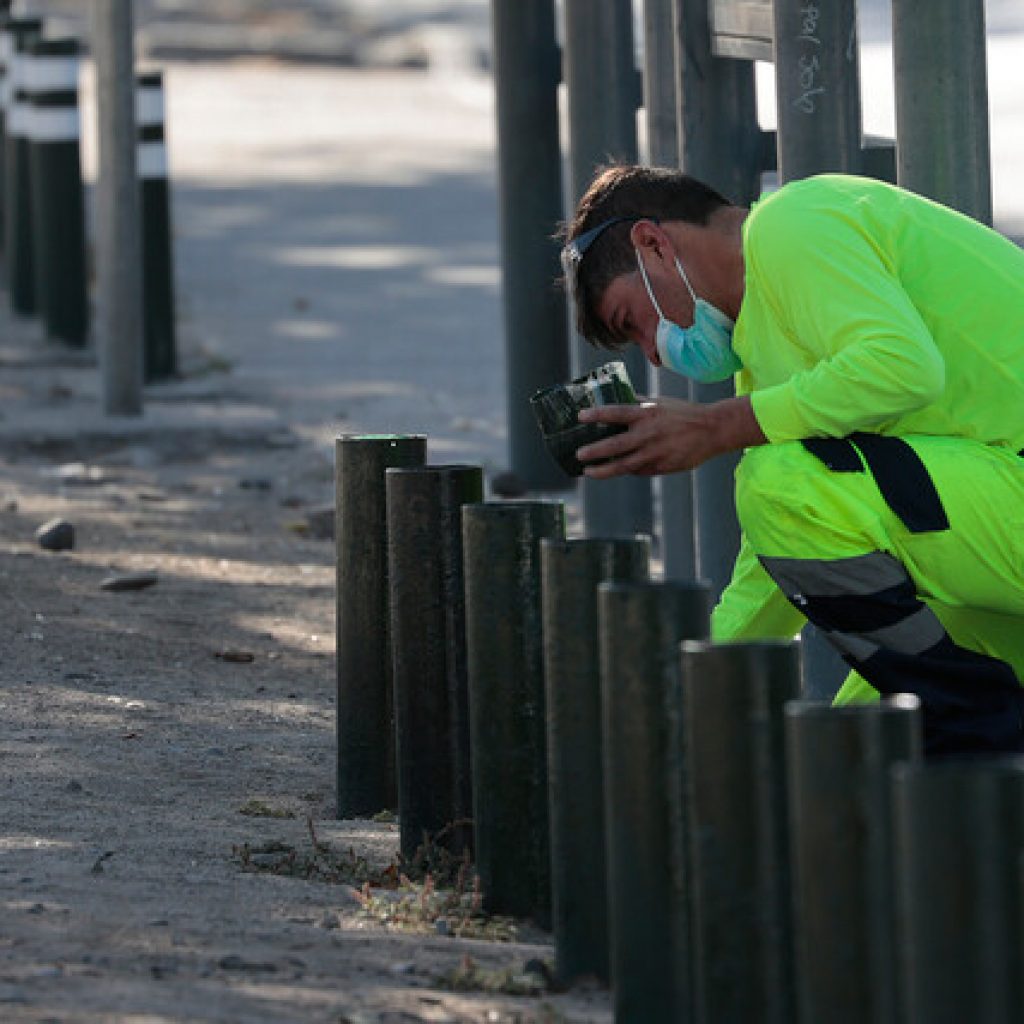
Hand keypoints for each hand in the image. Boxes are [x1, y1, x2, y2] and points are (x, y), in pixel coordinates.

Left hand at [575, 394, 765, 478]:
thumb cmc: (683, 413)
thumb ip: (637, 402)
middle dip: (594, 451)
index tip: (580, 417)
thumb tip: (615, 396)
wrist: (713, 430)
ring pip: (624, 465)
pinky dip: (627, 470)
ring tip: (588, 471)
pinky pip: (639, 471)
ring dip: (604, 470)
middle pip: (616, 445)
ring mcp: (656, 453)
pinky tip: (616, 470)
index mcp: (648, 414)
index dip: (597, 415)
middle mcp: (649, 434)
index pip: (617, 412)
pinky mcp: (662, 467)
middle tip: (578, 454)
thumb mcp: (660, 402)